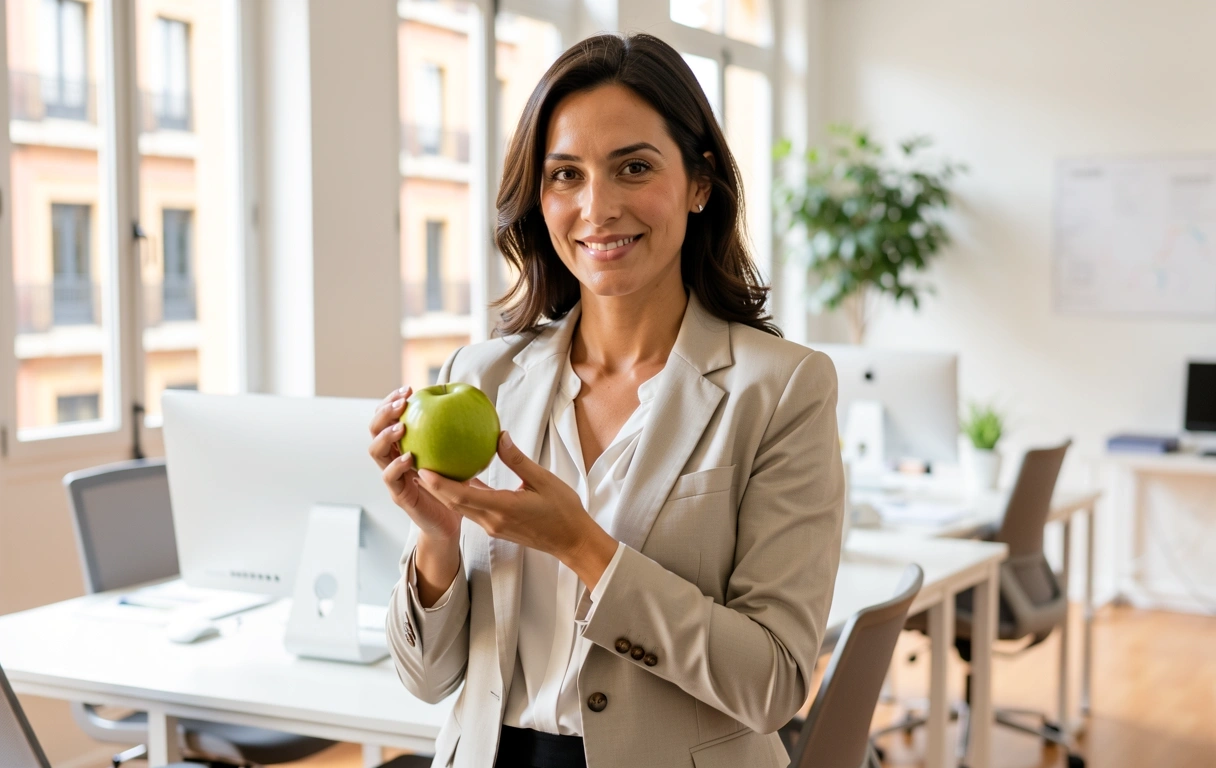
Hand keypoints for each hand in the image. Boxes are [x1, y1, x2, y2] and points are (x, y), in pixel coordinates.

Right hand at [367, 386, 461, 542]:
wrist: (449, 523)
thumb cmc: (454, 485)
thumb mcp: (457, 454)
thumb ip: (458, 433)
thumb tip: (476, 404)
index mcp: (403, 446)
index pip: (389, 417)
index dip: (393, 401)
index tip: (409, 390)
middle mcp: (392, 458)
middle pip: (375, 430)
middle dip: (384, 413)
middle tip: (402, 403)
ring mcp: (392, 477)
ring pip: (376, 452)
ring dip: (386, 436)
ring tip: (402, 427)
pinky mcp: (398, 495)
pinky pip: (390, 478)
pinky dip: (397, 466)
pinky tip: (409, 458)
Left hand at [418, 432, 618, 588]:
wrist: (572, 541)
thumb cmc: (563, 511)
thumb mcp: (543, 480)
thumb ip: (518, 460)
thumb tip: (499, 436)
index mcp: (503, 508)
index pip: (463, 496)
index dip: (440, 484)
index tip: (422, 468)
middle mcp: (492, 520)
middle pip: (454, 503)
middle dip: (432, 487)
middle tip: (416, 464)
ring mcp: (493, 526)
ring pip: (461, 508)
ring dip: (443, 492)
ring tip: (427, 471)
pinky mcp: (496, 527)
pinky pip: (472, 510)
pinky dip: (460, 496)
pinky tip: (457, 480)